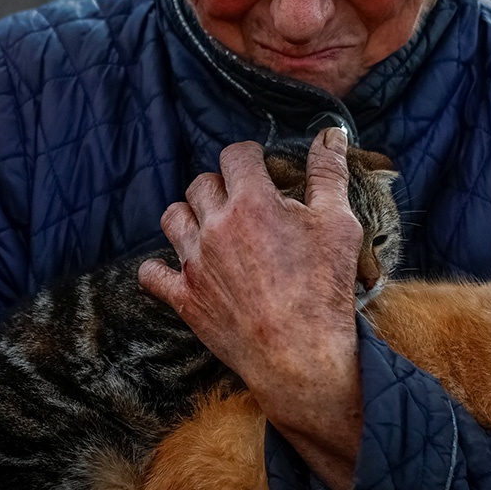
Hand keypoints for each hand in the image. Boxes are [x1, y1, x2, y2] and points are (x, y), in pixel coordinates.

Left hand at [138, 128, 362, 489]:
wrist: (301, 355)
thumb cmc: (325, 287)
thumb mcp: (338, 223)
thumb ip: (329, 173)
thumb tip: (331, 133)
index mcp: (251, 201)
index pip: (235, 155)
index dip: (250, 157)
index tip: (261, 169)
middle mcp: (215, 225)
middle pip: (201, 184)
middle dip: (222, 186)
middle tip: (245, 203)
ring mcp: (194, 262)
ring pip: (172, 218)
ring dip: (189, 215)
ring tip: (212, 227)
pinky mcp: (184, 297)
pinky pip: (152, 273)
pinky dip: (159, 268)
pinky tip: (177, 267)